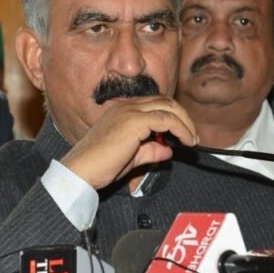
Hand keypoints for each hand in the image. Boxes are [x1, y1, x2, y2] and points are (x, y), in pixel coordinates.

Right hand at [60, 96, 197, 189]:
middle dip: (183, 116)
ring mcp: (130, 111)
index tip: (184, 134)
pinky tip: (186, 142)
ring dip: (185, 123)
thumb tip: (167, 150)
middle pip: (165, 101)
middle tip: (192, 135)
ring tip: (192, 140)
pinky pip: (167, 119)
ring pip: (169, 107)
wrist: (81, 171)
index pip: (155, 104)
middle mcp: (126, 106)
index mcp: (122, 111)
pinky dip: (181, 129)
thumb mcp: (131, 157)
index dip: (174, 116)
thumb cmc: (99, 166)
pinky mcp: (134, 122)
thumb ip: (149, 151)